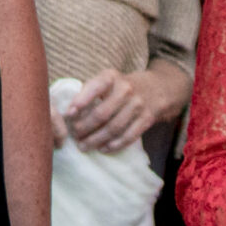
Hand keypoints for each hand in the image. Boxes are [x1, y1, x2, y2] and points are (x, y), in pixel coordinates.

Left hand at [64, 65, 187, 150]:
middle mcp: (126, 89)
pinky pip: (129, 136)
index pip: (95, 87)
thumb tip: (69, 114)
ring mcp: (138, 105)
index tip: (68, 114)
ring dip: (96, 140)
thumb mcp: (107, 80)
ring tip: (84, 146)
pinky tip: (103, 149)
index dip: (81, 101)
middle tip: (75, 136)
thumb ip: (89, 91)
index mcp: (112, 77)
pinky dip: (114, 145)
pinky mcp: (147, 119)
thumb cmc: (121, 86)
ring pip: (114, 128)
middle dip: (85, 127)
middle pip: (102, 113)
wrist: (156, 88)